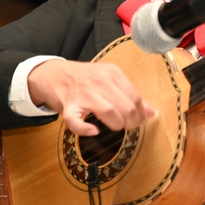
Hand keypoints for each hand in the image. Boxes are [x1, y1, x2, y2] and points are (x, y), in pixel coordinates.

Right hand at [27, 59, 155, 135]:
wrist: (53, 74)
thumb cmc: (84, 79)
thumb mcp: (109, 79)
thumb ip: (130, 94)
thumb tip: (152, 112)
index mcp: (112, 73)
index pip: (135, 97)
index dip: (140, 114)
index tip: (139, 120)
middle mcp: (99, 81)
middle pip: (126, 106)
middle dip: (131, 122)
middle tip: (128, 126)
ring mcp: (83, 93)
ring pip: (109, 112)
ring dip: (116, 125)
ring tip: (115, 126)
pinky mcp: (68, 106)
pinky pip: (77, 121)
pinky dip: (86, 129)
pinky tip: (93, 131)